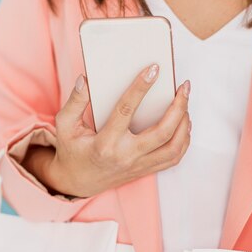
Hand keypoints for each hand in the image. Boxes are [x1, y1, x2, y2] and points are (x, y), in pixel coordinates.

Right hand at [27, 64, 191, 197]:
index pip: (126, 111)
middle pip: (162, 133)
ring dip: (184, 124)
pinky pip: (173, 158)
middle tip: (184, 87)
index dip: (140, 88)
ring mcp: (138, 166)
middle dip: (178, 107)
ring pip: (173, 148)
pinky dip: (183, 140)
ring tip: (185, 102)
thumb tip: (85, 79)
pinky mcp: (145, 170)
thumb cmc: (72, 150)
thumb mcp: (65, 126)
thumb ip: (75, 101)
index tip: (154, 69)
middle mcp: (126, 156)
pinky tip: (184, 123)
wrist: (76, 182)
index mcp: (105, 143)